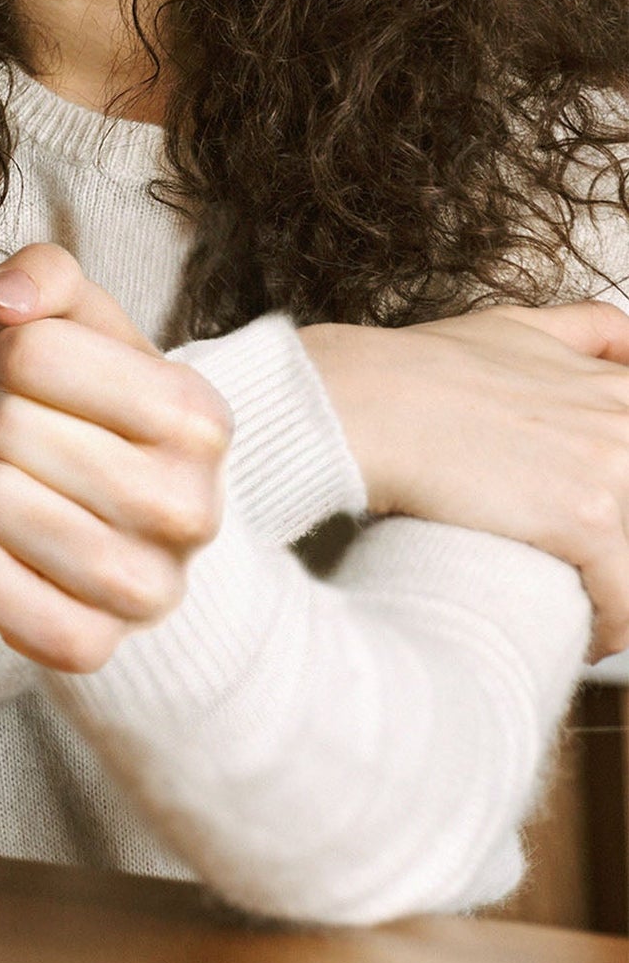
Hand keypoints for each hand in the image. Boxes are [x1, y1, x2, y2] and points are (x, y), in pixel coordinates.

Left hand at [0, 244, 231, 672]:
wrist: (148, 533)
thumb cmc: (105, 413)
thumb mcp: (94, 329)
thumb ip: (49, 276)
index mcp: (195, 415)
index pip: (29, 352)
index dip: (8, 356)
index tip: (31, 378)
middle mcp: (187, 508)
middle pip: (2, 428)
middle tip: (21, 437)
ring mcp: (144, 590)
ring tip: (15, 485)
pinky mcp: (88, 646)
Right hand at [302, 302, 628, 657]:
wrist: (361, 401)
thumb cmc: (414, 369)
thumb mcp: (509, 327)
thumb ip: (581, 330)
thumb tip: (625, 340)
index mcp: (616, 386)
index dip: (618, 494)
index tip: (601, 520)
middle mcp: (625, 422)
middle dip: (617, 545)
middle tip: (581, 564)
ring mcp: (613, 469)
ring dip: (617, 591)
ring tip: (583, 609)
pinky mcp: (589, 518)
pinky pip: (627, 601)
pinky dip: (610, 628)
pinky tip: (582, 634)